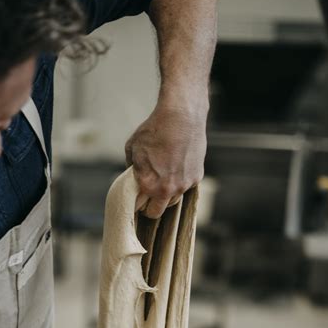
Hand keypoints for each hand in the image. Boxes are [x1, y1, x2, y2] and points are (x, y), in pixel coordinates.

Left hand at [125, 101, 206, 218]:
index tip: (135, 201)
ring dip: (166, 196)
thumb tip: (134, 177)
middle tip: (146, 199)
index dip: (136, 205)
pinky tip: (176, 169)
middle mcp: (167, 190)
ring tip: (162, 182)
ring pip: (173, 201)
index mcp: (149, 186)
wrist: (181, 116)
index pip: (139, 208)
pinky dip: (180, 182)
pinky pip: (186, 187)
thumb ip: (132, 168)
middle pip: (157, 212)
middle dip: (150, 208)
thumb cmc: (154, 130)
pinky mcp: (196, 178)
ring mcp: (184, 185)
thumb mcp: (132, 148)